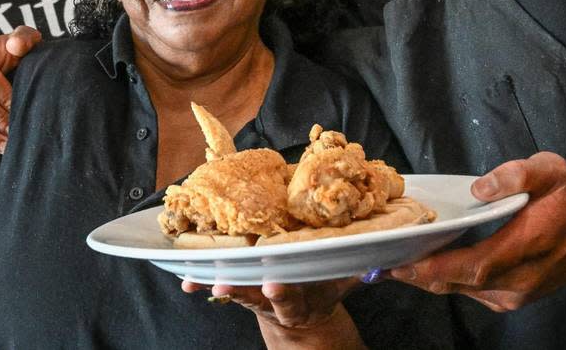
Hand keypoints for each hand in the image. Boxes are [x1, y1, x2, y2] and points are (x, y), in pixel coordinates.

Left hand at [181, 276, 358, 329]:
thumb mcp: (341, 286)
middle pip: (253, 296)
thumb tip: (381, 250)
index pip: (290, 298)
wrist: (304, 315)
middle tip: (222, 287)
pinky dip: (201, 279)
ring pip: (232, 289)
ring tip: (193, 283)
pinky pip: (219, 281)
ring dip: (212, 284)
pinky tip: (184, 278)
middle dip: (238, 291)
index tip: (274, 286)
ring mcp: (253, 292)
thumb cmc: (323, 290)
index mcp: (299, 300)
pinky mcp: (240, 283)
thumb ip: (356, 270)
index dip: (283, 293)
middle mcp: (272, 298)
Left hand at [388, 152, 565, 311]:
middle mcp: (520, 281)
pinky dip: (444, 280)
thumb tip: (480, 187)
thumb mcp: (550, 170)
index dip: (435, 267)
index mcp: (528, 247)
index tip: (401, 262)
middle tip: (378, 263)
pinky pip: (469, 292)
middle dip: (417, 274)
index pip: (474, 266)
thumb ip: (517, 174)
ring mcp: (516, 294)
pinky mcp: (511, 298)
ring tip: (389, 262)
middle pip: (459, 283)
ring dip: (426, 278)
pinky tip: (420, 266)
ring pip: (460, 290)